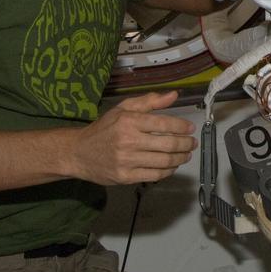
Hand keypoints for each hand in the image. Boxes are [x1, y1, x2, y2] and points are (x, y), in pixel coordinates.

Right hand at [69, 90, 196, 185]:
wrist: (78, 152)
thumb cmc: (104, 129)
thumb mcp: (123, 108)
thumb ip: (149, 101)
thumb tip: (173, 95)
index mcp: (129, 121)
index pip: (164, 123)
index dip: (182, 126)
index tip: (190, 128)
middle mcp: (128, 141)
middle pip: (168, 144)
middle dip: (186, 144)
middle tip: (192, 143)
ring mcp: (127, 161)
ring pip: (164, 161)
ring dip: (180, 158)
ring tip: (185, 154)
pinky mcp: (125, 177)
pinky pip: (154, 175)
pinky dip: (168, 171)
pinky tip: (171, 165)